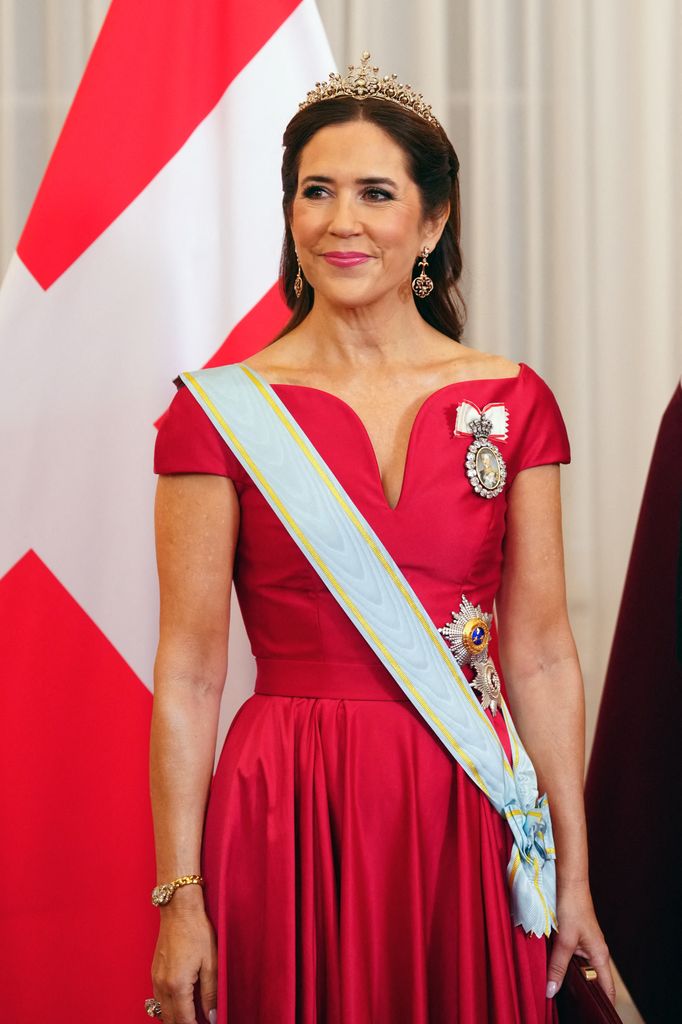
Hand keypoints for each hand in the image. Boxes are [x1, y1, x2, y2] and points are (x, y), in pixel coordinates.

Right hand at [151, 899, 217, 1023]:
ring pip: (162, 1012)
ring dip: (176, 1018)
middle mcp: (162, 986)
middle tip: (201, 1021)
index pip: (184, 1021)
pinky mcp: (154, 972)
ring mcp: (155, 979)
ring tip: (194, 1015)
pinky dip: (169, 1007)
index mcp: (177, 986)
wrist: (178, 909)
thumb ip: (210, 993)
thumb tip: (212, 1017)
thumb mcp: (211, 963)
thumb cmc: (196, 931)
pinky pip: (158, 999)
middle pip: (170, 1020)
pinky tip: (182, 1003)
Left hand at [546, 881, 615, 1003]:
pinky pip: (571, 960)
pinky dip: (563, 967)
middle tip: (573, 1009)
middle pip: (593, 982)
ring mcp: (586, 946)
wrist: (569, 882)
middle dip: (584, 996)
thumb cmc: (572, 907)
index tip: (594, 1017)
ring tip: (559, 993)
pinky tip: (552, 972)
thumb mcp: (564, 940)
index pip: (607, 989)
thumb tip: (551, 991)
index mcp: (600, 956)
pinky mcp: (575, 940)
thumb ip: (557, 966)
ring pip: (580, 971)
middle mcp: (596, 953)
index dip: (603, 1005)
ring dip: (570, 980)